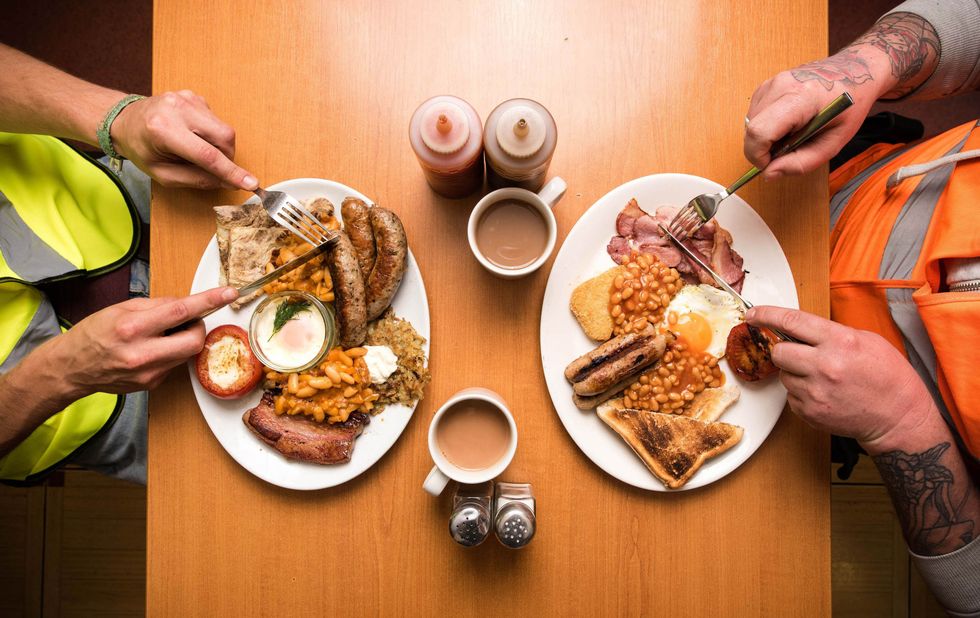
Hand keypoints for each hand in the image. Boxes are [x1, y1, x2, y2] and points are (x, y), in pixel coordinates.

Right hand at [50, 286, 238, 394]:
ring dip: (183, 340)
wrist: (71, 368)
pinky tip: (150, 351)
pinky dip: (170, 353)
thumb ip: (158, 306)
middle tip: (185, 322)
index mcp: (133, 328)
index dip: (209, 301)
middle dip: (198, 327)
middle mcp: (142, 353)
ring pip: (187, 353)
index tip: (229, 294)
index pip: (180, 311)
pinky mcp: (152, 384)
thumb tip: (185, 304)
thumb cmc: (93, 334)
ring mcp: (149, 373)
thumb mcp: (122, 309)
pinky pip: (174, 364)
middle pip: (194, 340)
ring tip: (160, 335)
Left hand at [110, 90, 257, 190]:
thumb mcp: (162, 175)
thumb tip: (226, 182)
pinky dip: (211, 135)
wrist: (124, 121)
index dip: (231, 171)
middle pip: (223, 137)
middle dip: (228, 158)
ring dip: (219, 147)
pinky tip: (194, 136)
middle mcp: (177, 109)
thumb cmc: (141, 149)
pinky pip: (216, 121)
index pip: (207, 154)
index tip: (250, 183)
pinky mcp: (194, 96)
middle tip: (217, 169)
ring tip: (197, 150)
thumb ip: (196, 180)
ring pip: (223, 129)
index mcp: (163, 130)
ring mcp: (187, 98)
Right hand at [743, 50, 884, 178]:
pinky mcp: (766, 85)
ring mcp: (771, 83)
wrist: (855, 73)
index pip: (760, 132)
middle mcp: (781, 86)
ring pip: (750, 124)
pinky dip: (765, 126)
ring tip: (791, 134)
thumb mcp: (834, 143)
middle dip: (762, 149)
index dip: (758, 155)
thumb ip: (802, 162)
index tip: (771, 164)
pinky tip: (786, 123)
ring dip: (764, 137)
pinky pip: (754, 115)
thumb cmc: (849, 106)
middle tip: (787, 150)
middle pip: (751, 130)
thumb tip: (769, 172)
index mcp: (801, 99)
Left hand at [745, 306, 934, 446]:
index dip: (766, 314)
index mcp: (839, 342)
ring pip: (783, 375)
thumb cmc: (888, 377)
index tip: (753, 314)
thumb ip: (831, 332)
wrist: (899, 417)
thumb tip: (798, 329)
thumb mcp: (867, 340)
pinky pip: (791, 396)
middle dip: (783, 350)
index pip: (791, 321)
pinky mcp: (810, 412)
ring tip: (821, 378)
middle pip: (778, 352)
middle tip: (799, 354)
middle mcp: (824, 366)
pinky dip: (802, 393)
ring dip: (795, 374)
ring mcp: (815, 392)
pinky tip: (824, 393)